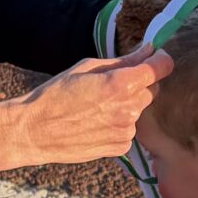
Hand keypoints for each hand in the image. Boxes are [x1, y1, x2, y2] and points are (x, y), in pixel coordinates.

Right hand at [0, 49, 169, 175]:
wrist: (35, 131)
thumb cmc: (57, 94)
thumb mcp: (87, 67)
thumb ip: (123, 60)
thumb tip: (149, 50)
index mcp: (121, 84)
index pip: (161, 67)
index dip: (160, 60)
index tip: (154, 58)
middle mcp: (129, 109)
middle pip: (152, 90)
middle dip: (139, 84)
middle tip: (111, 84)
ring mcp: (126, 131)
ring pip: (140, 111)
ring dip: (127, 105)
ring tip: (97, 107)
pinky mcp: (120, 147)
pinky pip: (129, 130)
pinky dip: (119, 125)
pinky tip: (96, 123)